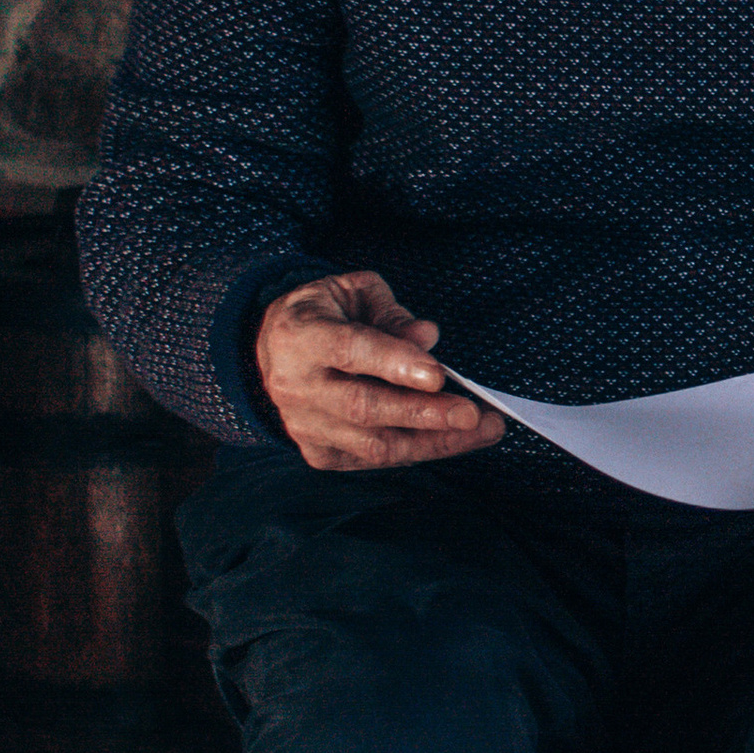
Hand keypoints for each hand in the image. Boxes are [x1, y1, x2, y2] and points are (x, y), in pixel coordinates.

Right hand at [253, 271, 504, 473]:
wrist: (271, 349)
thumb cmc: (324, 314)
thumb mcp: (354, 293)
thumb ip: (391, 313)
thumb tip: (428, 338)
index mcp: (301, 336)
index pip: (351, 351)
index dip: (395, 363)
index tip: (438, 375)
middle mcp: (296, 386)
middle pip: (364, 407)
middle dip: (424, 414)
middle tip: (473, 415)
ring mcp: (304, 424)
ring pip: (372, 444)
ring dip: (433, 441)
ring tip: (482, 431)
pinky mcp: (317, 451)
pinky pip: (373, 459)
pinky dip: (415, 451)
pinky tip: (450, 439)